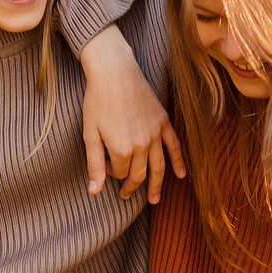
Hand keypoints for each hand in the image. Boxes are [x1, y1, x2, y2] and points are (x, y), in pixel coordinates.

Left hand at [77, 26, 184, 202]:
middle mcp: (142, 145)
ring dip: (157, 185)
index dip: (110, 174)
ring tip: (154, 200)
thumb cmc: (96, 102)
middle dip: (131, 186)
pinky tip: (181, 176)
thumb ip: (94, 164)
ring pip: (159, 167)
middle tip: (125, 195)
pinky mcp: (163, 122)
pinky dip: (179, 162)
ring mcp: (155, 134)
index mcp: (121, 149)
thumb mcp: (89, 134)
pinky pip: (174, 146)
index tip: (103, 167)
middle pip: (139, 174)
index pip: (119, 173)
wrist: (114, 72)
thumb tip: (94, 192)